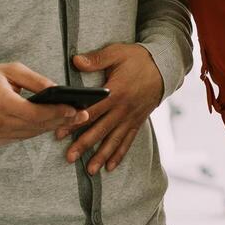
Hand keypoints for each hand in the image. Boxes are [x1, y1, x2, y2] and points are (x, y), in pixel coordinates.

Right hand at [0, 63, 90, 142]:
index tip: (75, 109)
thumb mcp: (10, 70)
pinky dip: (40, 129)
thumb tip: (58, 89)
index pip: (34, 112)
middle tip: (83, 115)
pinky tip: (55, 122)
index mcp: (0, 102)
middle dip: (61, 120)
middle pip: (37, 125)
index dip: (56, 112)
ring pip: (33, 133)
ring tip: (73, 118)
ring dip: (54, 126)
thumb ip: (35, 80)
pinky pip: (25, 136)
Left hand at [58, 43, 164, 173]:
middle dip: (84, 145)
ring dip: (101, 156)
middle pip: (100, 130)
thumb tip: (76, 61)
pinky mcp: (137, 121)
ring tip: (90, 170)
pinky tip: (110, 167)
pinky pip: (128, 141)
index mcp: (115, 92)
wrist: (164, 66)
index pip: (91, 110)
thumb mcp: (117, 53)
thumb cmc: (138, 59)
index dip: (75, 122)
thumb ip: (96, 59)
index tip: (60, 132)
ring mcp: (131, 117)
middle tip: (69, 158)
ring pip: (114, 140)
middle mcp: (123, 109)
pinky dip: (119, 154)